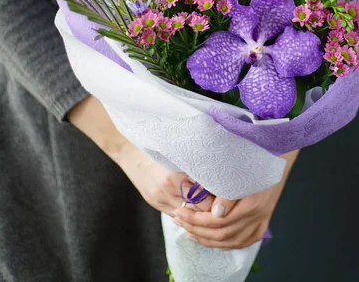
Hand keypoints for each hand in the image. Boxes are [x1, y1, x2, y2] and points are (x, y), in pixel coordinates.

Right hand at [68, 96, 213, 216]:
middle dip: (213, 206)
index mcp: (176, 175)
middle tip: (226, 198)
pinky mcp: (155, 203)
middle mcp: (168, 190)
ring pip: (189, 215)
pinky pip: (177, 214)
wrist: (127, 148)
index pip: (207, 198)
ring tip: (213, 202)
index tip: (230, 190)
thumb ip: (198, 160)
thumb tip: (222, 169)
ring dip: (201, 211)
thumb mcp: (178, 150)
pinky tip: (195, 205)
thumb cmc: (157, 143)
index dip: (220, 197)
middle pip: (200, 209)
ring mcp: (160, 199)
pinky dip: (188, 212)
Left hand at [173, 150, 298, 248]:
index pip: (218, 221)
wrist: (277, 152)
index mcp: (252, 202)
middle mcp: (258, 214)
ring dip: (209, 239)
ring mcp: (263, 218)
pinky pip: (247, 240)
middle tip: (179, 221)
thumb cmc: (253, 156)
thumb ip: (227, 191)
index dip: (197, 220)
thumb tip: (216, 213)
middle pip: (223, 233)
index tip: (181, 213)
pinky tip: (214, 241)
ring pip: (233, 240)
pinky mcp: (264, 219)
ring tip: (190, 232)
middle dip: (197, 229)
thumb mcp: (237, 168)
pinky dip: (229, 244)